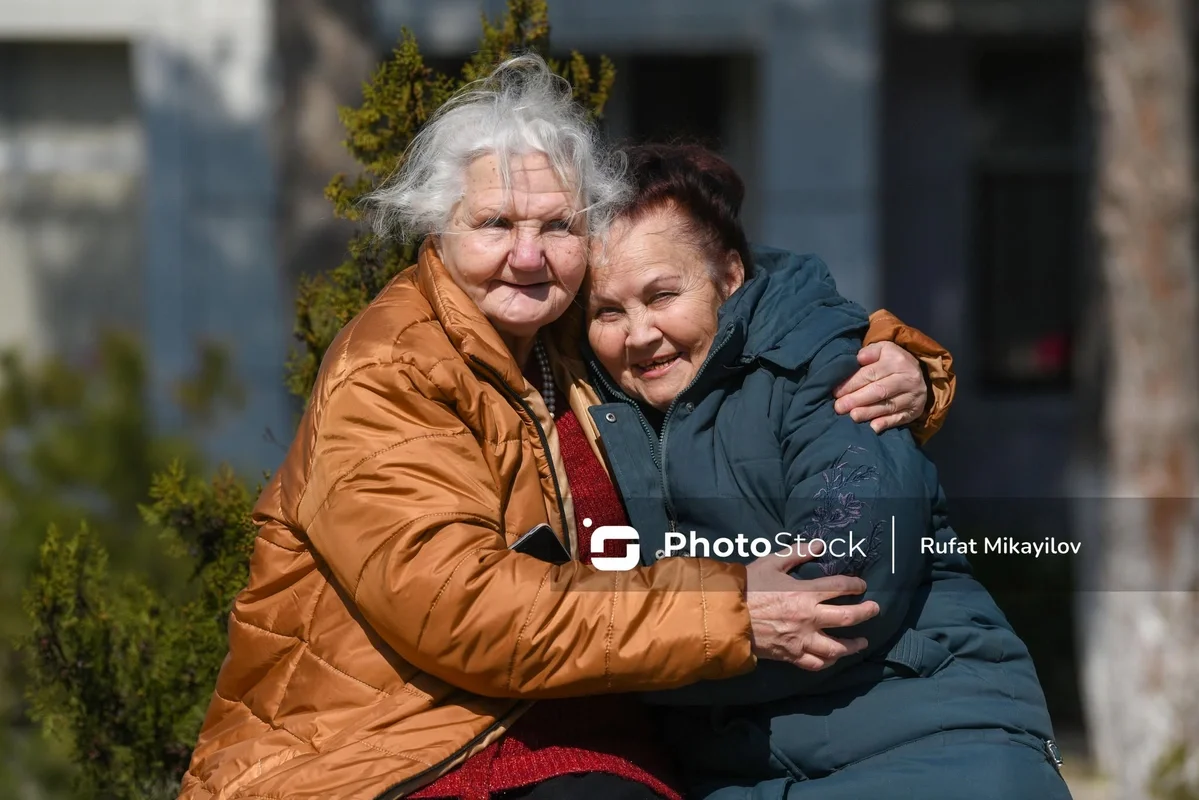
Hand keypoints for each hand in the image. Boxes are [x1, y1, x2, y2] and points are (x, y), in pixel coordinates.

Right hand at [744, 549, 879, 670]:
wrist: (727, 616)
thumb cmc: (747, 587)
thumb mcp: (770, 562)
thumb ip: (796, 553)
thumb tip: (819, 545)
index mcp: (805, 593)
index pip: (840, 587)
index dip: (855, 584)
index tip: (861, 584)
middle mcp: (809, 618)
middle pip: (848, 617)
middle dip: (866, 613)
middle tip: (875, 609)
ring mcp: (802, 639)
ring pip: (837, 647)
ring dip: (853, 644)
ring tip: (862, 642)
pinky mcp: (791, 655)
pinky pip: (816, 663)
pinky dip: (828, 662)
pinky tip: (833, 658)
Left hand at [833, 342, 927, 432]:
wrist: (917, 373)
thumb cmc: (891, 361)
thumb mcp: (882, 349)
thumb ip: (870, 352)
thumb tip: (859, 358)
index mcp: (897, 361)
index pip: (871, 374)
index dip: (852, 384)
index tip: (836, 392)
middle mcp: (908, 378)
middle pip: (879, 391)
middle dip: (857, 399)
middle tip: (839, 407)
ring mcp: (913, 396)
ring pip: (889, 405)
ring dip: (868, 412)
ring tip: (852, 416)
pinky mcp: (915, 410)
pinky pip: (900, 418)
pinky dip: (886, 423)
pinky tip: (873, 427)